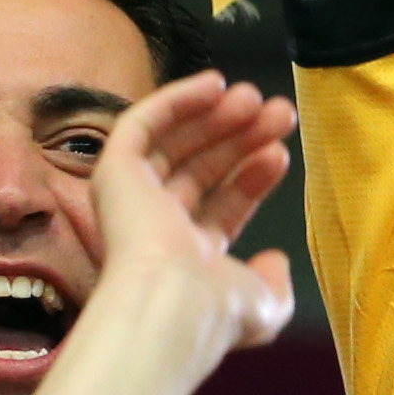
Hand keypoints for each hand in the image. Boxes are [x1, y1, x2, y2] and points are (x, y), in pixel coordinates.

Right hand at [86, 75, 300, 362]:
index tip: (280, 153)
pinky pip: (142, 123)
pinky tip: (214, 83)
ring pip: (175, 142)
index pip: (220, 206)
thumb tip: (276, 261)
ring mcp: (131, 198)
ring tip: (256, 97)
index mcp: (185, 258)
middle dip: (241, 139)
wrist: (172, 302)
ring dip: (216, 115)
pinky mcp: (113, 171)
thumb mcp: (262, 306)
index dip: (251, 178)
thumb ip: (274, 285)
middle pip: (201, 168)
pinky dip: (177, 99)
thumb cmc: (215, 311)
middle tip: (277, 113)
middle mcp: (154, 227)